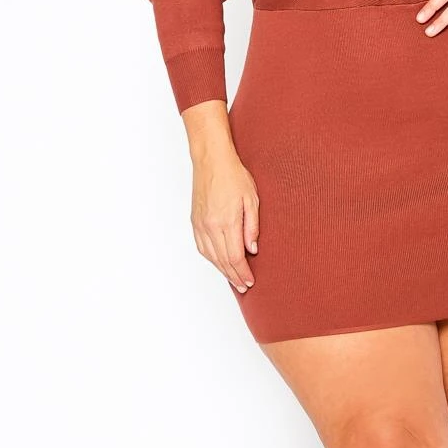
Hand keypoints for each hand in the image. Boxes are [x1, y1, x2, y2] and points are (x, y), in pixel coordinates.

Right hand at [190, 151, 259, 292]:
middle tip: (243, 286)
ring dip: (222, 270)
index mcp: (227, 221)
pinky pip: (201, 247)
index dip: (242, 272)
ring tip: (233, 279)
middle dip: (234, 275)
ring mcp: (201, 224)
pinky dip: (210, 258)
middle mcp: (211, 226)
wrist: (212, 161)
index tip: (250, 280)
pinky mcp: (195, 221)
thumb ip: (252, 226)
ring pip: (210, 256)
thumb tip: (251, 249)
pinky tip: (218, 263)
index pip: (235, 256)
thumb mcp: (252, 200)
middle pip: (222, 260)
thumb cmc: (234, 176)